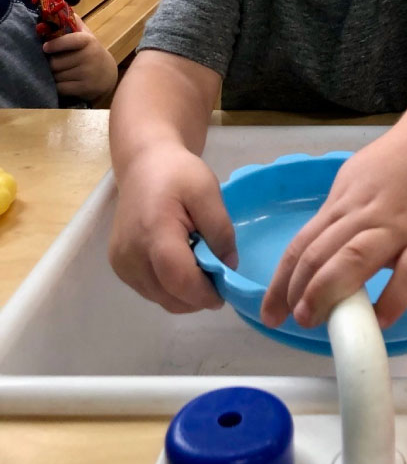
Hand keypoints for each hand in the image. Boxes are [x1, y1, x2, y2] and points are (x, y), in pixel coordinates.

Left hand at [44, 14, 117, 102]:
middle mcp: (89, 56)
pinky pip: (61, 88)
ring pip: (57, 76)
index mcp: (88, 41)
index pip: (69, 40)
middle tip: (54, 64)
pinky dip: (58, 87)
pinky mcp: (86, 88)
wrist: (108, 74)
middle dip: (51, 64)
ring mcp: (88, 73)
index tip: (45, 48)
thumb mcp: (86, 36)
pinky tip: (64, 83)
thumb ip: (73, 23)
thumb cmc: (90, 52)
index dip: (55, 44)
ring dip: (54, 76)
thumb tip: (58, 6)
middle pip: (56, 62)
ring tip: (60, 73)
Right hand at [109, 142, 237, 312]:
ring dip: (185, 294)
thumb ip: (221, 230)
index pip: (178, 280)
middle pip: (169, 296)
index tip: (227, 290)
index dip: (205, 292)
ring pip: (159, 298)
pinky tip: (183, 265)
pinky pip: (150, 290)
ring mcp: (121, 263)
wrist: (144, 166)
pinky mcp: (119, 266)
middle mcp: (130, 254)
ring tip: (201, 268)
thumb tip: (229, 267)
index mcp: (154, 232)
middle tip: (219, 279)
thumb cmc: (178, 174)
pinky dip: (170, 288)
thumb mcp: (208, 192)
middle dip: (198, 296)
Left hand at [260, 124, 406, 329]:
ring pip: (355, 260)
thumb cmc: (400, 160)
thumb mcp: (357, 179)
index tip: (271, 313)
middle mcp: (365, 215)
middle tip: (296, 319)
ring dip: (330, 293)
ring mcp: (400, 227)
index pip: (303, 245)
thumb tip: (321, 253)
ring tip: (318, 321)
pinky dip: (392, 299)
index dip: (282, 282)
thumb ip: (341, 215)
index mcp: (344, 202)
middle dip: (301, 292)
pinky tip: (379, 319)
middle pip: (321, 254)